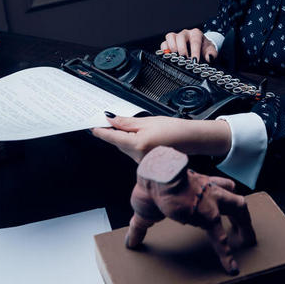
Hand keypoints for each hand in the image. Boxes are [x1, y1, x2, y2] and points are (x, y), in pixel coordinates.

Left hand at [91, 113, 230, 162]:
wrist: (191, 139)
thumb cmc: (173, 129)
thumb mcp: (147, 121)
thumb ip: (126, 122)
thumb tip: (111, 119)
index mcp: (137, 144)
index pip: (112, 137)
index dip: (101, 131)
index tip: (92, 127)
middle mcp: (138, 156)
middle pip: (118, 143)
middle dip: (113, 133)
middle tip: (108, 121)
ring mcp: (142, 162)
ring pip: (125, 148)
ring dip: (123, 139)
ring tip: (132, 128)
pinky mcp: (146, 164)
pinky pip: (133, 152)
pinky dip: (132, 144)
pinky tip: (140, 137)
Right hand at [161, 28, 217, 62]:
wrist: (200, 48)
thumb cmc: (204, 49)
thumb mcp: (211, 51)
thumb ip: (212, 54)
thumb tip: (209, 57)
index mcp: (196, 34)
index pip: (195, 40)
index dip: (195, 51)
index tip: (195, 61)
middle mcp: (185, 34)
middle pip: (181, 37)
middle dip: (182, 49)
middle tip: (185, 59)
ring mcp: (176, 37)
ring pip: (170, 37)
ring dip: (172, 47)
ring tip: (175, 57)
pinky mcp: (169, 42)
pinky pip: (164, 43)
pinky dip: (164, 50)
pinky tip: (168, 56)